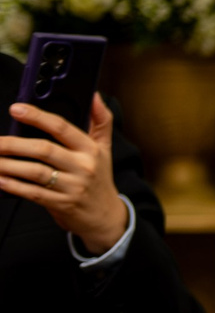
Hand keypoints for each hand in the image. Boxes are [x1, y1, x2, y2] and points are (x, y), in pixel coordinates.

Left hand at [2, 93, 129, 253]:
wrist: (105, 216)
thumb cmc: (100, 179)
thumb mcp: (105, 149)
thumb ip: (101, 120)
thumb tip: (94, 95)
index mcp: (91, 150)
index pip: (62, 128)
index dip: (37, 117)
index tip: (16, 109)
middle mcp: (83, 167)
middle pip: (44, 150)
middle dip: (15, 144)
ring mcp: (73, 187)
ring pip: (36, 172)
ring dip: (10, 165)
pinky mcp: (62, 204)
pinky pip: (34, 193)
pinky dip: (14, 186)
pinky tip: (1, 180)